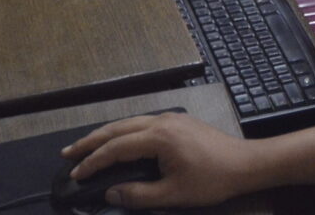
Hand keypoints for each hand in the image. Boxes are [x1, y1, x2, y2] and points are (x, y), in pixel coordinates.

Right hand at [62, 114, 255, 207]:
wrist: (246, 163)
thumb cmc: (212, 179)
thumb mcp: (173, 194)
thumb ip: (138, 195)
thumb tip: (111, 193)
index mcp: (159, 137)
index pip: (116, 147)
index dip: (93, 162)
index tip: (76, 175)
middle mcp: (162, 121)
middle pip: (117, 128)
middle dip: (90, 142)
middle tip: (68, 155)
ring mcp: (170, 119)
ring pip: (128, 123)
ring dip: (105, 135)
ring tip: (85, 148)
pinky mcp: (177, 122)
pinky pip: (141, 123)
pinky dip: (122, 133)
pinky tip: (117, 142)